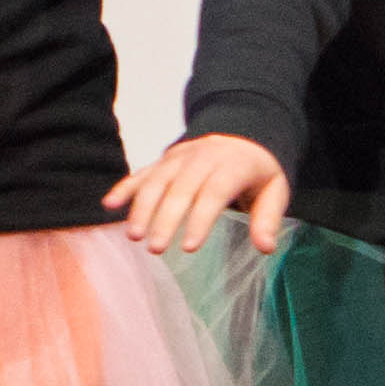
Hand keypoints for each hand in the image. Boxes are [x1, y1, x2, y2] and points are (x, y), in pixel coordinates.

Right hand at [103, 131, 291, 255]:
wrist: (243, 136)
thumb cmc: (257, 172)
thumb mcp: (275, 191)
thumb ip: (268, 218)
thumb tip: (265, 247)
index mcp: (233, 164)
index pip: (214, 192)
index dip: (201, 219)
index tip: (189, 248)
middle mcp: (203, 156)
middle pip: (181, 188)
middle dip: (166, 219)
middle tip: (156, 249)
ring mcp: (180, 156)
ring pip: (157, 180)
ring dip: (142, 207)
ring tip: (133, 236)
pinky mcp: (164, 160)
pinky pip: (142, 172)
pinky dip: (125, 187)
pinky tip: (109, 205)